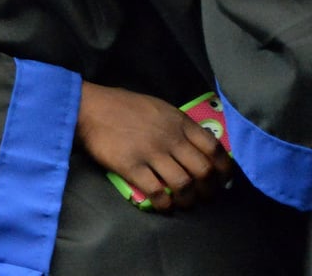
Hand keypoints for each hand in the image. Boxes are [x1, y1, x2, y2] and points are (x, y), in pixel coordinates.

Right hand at [76, 81, 232, 211]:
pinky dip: (165, 203)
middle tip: (204, 196)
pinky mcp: (132, 167)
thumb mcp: (157, 107)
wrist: (88, 108)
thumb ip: (177, 125)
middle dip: (208, 189)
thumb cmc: (121, 105)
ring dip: (188, 199)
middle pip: (203, 170)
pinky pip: (157, 192)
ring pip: (184, 184)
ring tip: (184, 203)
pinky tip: (163, 205)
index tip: (223, 179)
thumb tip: (195, 146)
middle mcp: (170, 138)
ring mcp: (151, 153)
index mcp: (178, 122)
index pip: (213, 148)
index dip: (223, 168)